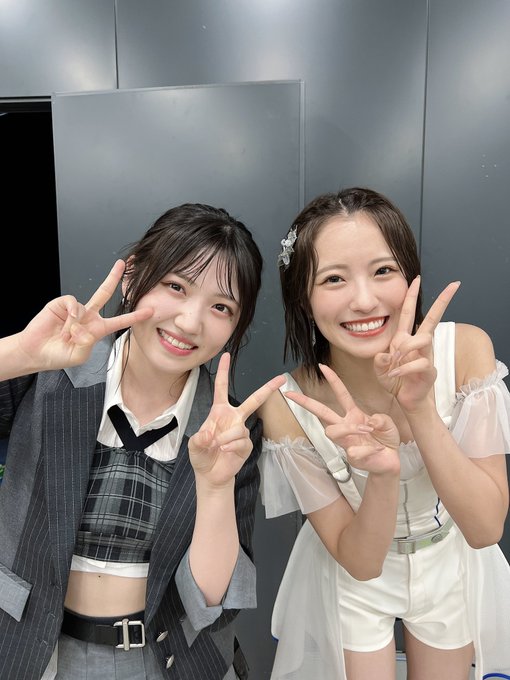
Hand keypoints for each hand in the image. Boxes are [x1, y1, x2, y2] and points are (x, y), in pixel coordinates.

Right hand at [17, 260, 152, 370]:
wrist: (35, 352)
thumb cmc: (57, 356)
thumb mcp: (78, 355)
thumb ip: (88, 343)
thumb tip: (87, 326)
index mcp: (96, 330)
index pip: (120, 321)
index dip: (134, 316)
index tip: (149, 311)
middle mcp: (88, 316)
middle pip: (104, 293)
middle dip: (113, 278)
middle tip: (122, 265)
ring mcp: (75, 309)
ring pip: (85, 305)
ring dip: (76, 323)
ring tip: (67, 335)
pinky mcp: (61, 304)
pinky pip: (72, 301)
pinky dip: (71, 311)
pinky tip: (65, 320)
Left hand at [188, 353, 285, 486]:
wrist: (210, 475)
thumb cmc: (202, 456)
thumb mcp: (194, 445)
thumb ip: (200, 438)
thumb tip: (211, 434)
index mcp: (219, 412)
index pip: (221, 388)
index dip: (224, 372)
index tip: (226, 355)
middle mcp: (234, 418)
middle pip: (253, 400)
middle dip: (268, 389)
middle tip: (281, 378)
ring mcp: (242, 431)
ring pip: (238, 429)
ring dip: (225, 439)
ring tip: (217, 447)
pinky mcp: (247, 445)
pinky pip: (241, 441)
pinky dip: (230, 447)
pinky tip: (225, 451)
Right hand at [285, 364, 399, 476]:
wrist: (389, 461)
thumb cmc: (385, 439)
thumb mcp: (387, 424)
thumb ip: (381, 420)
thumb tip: (369, 422)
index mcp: (353, 414)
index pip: (340, 394)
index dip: (332, 379)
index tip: (321, 366)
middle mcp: (345, 426)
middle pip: (321, 412)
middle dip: (305, 402)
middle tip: (290, 394)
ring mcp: (346, 442)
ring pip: (332, 432)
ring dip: (349, 429)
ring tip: (367, 431)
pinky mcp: (351, 456)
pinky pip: (354, 451)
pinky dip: (369, 450)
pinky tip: (377, 450)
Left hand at [374, 276, 459, 412]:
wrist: (405, 399)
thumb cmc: (394, 380)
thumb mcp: (380, 369)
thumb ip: (380, 361)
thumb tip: (384, 355)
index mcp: (404, 338)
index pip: (410, 313)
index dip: (412, 296)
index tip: (417, 279)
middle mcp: (417, 344)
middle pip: (432, 318)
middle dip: (442, 301)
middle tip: (453, 285)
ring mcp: (425, 355)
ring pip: (424, 338)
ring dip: (406, 347)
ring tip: (394, 360)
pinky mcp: (429, 370)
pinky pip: (420, 362)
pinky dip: (404, 368)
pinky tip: (395, 374)